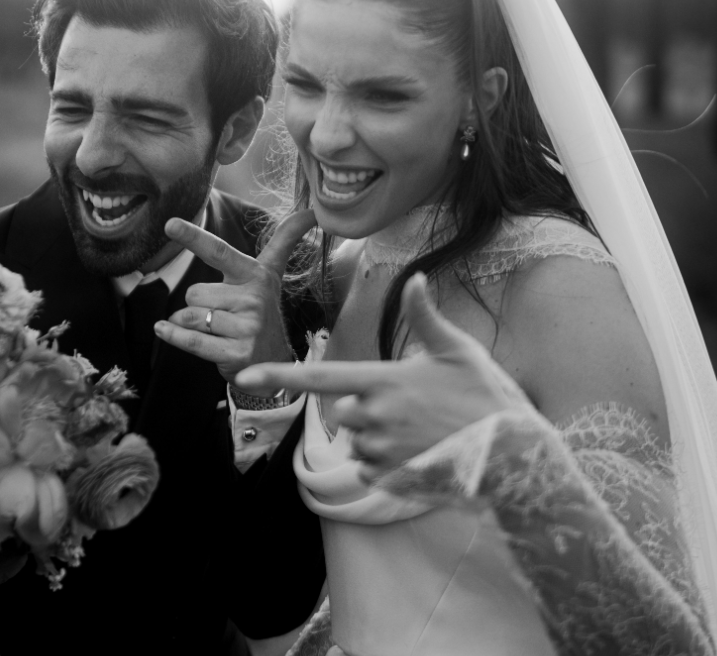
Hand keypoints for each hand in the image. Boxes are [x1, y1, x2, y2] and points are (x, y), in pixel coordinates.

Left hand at [155, 209, 315, 386]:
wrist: (274, 364)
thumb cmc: (262, 312)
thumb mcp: (272, 274)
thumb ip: (285, 240)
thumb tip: (310, 211)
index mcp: (255, 275)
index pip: (219, 252)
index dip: (194, 237)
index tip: (170, 224)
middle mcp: (254, 299)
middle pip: (194, 292)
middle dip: (195, 304)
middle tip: (217, 313)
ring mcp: (248, 328)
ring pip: (191, 316)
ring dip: (187, 323)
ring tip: (209, 328)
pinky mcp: (238, 353)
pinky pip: (193, 340)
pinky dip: (173, 335)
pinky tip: (162, 329)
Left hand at [235, 273, 527, 480]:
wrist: (512, 456)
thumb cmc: (486, 396)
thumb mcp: (457, 350)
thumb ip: (425, 316)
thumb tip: (416, 278)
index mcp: (382, 380)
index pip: (318, 377)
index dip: (278, 375)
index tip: (243, 377)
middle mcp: (374, 416)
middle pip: (344, 411)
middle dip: (365, 408)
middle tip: (412, 406)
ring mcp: (381, 450)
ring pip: (357, 440)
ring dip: (377, 436)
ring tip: (421, 429)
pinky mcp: (390, 478)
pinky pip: (369, 467)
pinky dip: (385, 461)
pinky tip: (419, 451)